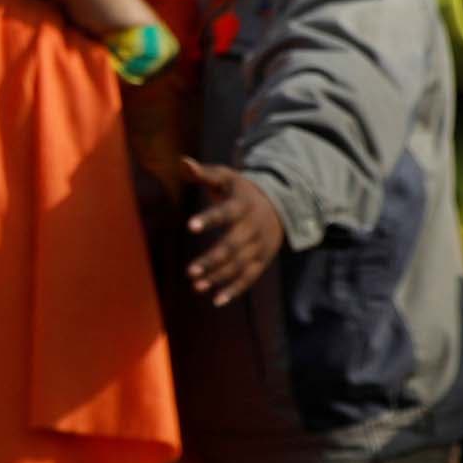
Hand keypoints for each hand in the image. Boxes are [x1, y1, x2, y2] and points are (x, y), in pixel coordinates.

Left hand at [181, 159, 287, 305]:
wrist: (279, 205)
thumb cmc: (241, 191)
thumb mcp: (226, 178)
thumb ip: (203, 173)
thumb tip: (182, 162)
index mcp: (242, 205)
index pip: (225, 212)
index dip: (209, 218)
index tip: (190, 226)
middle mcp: (253, 227)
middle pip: (233, 246)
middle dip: (212, 259)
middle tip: (190, 271)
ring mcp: (260, 245)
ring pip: (240, 264)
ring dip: (219, 276)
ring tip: (196, 285)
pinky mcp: (262, 260)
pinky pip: (250, 277)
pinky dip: (235, 289)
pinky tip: (216, 300)